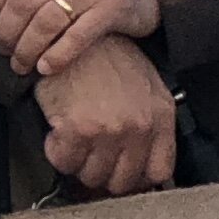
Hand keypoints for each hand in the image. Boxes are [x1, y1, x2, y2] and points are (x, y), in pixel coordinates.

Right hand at [32, 34, 178, 196]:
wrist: (76, 37)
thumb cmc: (108, 59)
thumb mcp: (146, 88)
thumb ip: (151, 125)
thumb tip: (142, 166)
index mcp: (161, 116)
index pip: (159, 171)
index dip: (138, 179)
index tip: (122, 174)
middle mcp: (139, 126)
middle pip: (122, 181)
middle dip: (104, 173)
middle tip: (91, 156)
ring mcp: (109, 130)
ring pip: (91, 176)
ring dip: (79, 163)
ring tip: (75, 139)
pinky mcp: (77, 129)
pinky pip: (64, 162)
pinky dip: (57, 152)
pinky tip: (59, 132)